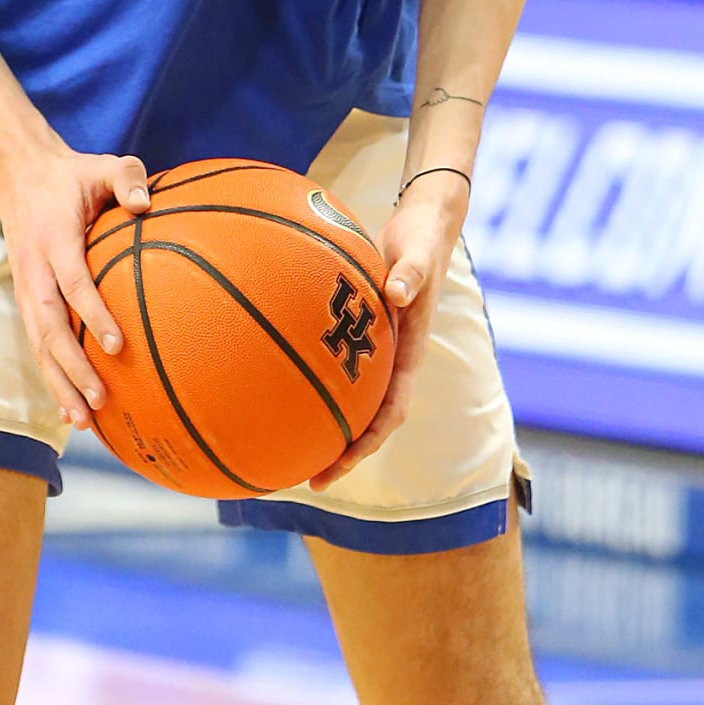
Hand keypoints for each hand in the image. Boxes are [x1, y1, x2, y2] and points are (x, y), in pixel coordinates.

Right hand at [0, 138, 147, 429]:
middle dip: (72, 367)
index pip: (73, 282)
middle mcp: (34, 269)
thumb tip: (148, 205)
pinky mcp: (25, 298)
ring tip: (83, 421)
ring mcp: (25, 286)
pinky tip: (70, 406)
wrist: (18, 174)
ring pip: (38, 343)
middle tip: (99, 399)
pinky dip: (51, 376)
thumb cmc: (73, 175)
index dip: (93, 313)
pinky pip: (36, 342)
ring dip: (58, 382)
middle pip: (49, 326)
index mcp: (54, 239)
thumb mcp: (102, 164)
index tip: (118, 344)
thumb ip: (128, 177)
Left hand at [309, 173, 467, 490]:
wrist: (422, 224)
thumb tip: (397, 293)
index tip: (347, 459)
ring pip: (354, 401)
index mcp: (409, 351)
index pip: (394, 408)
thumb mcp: (418, 253)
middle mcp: (392, 359)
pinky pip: (338, 370)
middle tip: (311, 480)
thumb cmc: (421, 239)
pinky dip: (316, 388)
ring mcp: (376, 350)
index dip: (372, 439)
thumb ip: (411, 272)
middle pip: (370, 420)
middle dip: (346, 453)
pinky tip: (281, 395)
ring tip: (292, 455)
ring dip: (330, 430)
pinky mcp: (360, 333)